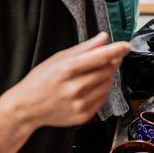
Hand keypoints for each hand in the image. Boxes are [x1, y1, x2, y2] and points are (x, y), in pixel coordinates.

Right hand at [7, 32, 130, 127]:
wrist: (27, 107)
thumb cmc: (40, 80)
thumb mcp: (59, 58)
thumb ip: (84, 48)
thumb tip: (103, 38)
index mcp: (67, 69)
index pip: (100, 57)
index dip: (116, 50)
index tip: (126, 46)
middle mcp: (75, 87)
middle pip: (107, 70)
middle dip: (110, 61)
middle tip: (105, 58)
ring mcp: (80, 103)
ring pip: (108, 84)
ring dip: (106, 76)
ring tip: (92, 74)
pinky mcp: (83, 115)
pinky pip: (103, 98)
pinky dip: (101, 90)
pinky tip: (88, 88)